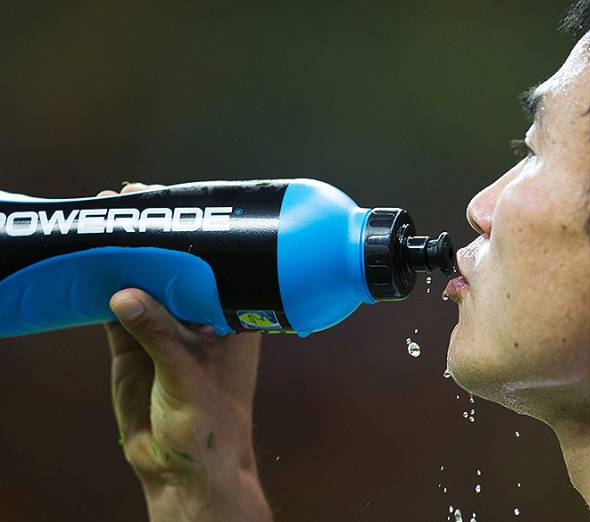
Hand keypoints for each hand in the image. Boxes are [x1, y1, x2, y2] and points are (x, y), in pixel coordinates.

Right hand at [99, 183, 271, 520]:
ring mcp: (165, 331)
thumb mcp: (187, 374)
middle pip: (175, 266)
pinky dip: (102, 289)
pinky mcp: (134, 349)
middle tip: (126, 199)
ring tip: (101, 221)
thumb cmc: (209, 423)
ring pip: (143, 284)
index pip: (215, 264)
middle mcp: (200, 317)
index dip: (195, 232)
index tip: (170, 202)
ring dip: (124, 257)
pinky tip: (88, 263)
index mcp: (232, 316)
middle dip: (153, 236)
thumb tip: (124, 294)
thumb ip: (158, 334)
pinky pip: (115, 311)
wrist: (184, 468)